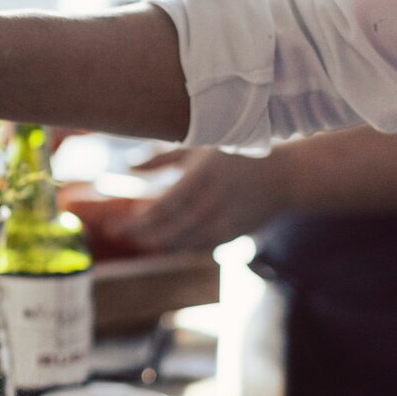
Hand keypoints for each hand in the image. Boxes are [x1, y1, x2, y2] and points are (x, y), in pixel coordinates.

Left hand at [112, 147, 287, 251]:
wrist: (283, 176)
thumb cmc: (233, 155)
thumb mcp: (197, 148)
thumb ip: (160, 158)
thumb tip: (128, 166)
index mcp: (201, 178)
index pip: (160, 209)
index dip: (134, 221)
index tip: (113, 224)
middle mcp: (211, 204)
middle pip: (166, 230)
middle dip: (137, 234)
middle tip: (114, 232)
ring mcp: (222, 223)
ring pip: (178, 243)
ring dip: (153, 242)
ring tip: (135, 236)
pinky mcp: (230, 236)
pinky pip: (194, 247)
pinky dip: (174, 246)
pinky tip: (160, 240)